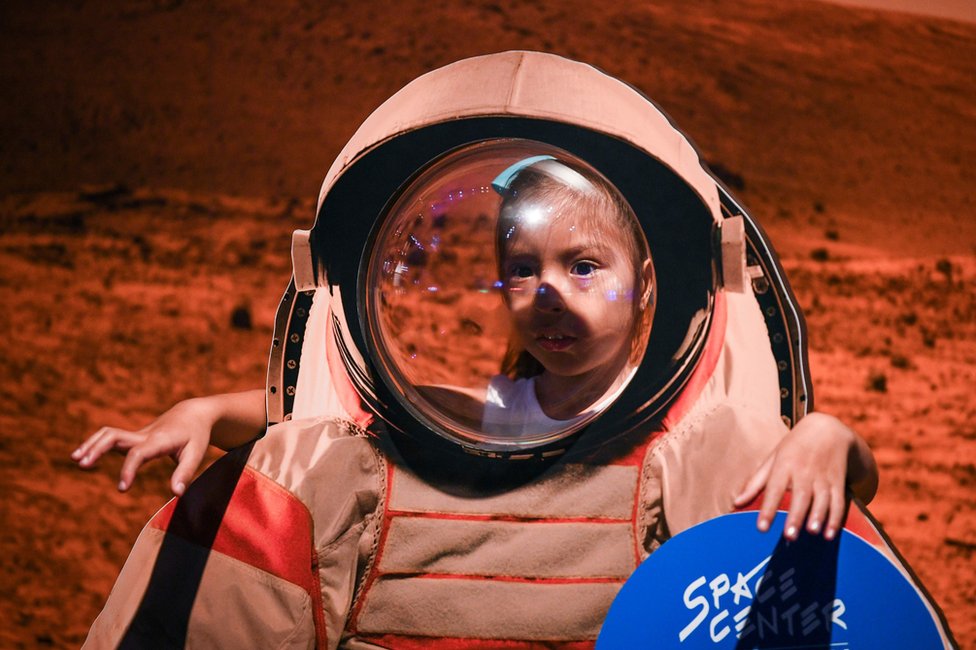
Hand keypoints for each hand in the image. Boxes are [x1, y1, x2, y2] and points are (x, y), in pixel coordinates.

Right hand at [72, 399, 213, 495]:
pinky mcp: (134, 437)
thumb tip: (176, 494)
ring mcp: (137, 434)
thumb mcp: (196, 454)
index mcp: (159, 440)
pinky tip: (84, 457)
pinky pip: (111, 438)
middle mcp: (145, 435)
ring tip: (75, 460)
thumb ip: (185, 473)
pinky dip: (96, 445)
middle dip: (97, 449)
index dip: (128, 469)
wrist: (193, 414)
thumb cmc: (196, 436)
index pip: (138, 453)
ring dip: (91, 444)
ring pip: (109, 434)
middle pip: (115, 436)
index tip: (122, 488)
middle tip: (82, 465)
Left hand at [734, 412, 876, 540]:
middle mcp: (804, 470)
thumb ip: (755, 481)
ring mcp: (823, 476)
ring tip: (811, 533)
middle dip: (795, 516)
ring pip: (822, 499)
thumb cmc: (793, 447)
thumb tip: (736, 502)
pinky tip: (829, 534)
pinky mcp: (838, 481)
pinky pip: (838, 502)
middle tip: (789, 537)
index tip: (762, 528)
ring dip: (818, 517)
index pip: (774, 489)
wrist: (827, 429)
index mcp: (784, 464)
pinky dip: (835, 519)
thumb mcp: (773, 458)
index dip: (767, 509)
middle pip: (800, 495)